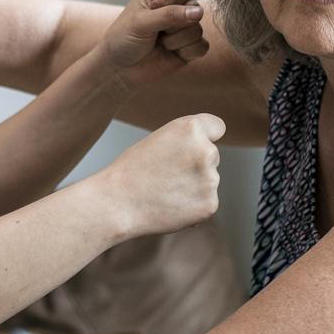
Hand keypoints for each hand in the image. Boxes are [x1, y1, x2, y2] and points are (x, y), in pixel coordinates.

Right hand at [95, 113, 223, 236]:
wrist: (117, 203)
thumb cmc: (132, 170)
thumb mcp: (159, 140)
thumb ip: (187, 142)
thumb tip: (209, 154)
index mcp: (191, 129)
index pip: (217, 127)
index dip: (206, 136)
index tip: (197, 145)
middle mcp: (206, 151)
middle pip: (212, 155)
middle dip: (195, 165)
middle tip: (165, 174)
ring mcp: (210, 180)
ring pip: (209, 181)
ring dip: (193, 186)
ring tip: (164, 191)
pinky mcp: (210, 205)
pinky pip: (206, 202)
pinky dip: (192, 206)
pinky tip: (170, 206)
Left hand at [99, 0, 208, 86]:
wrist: (120, 69)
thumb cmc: (123, 40)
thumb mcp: (141, 22)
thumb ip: (169, 15)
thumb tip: (198, 13)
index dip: (172, 0)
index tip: (153, 11)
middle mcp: (175, 5)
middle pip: (195, 8)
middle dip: (174, 25)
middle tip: (156, 32)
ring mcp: (184, 26)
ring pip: (198, 29)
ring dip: (176, 41)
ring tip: (159, 43)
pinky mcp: (189, 45)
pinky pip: (202, 46)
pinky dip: (186, 52)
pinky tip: (170, 53)